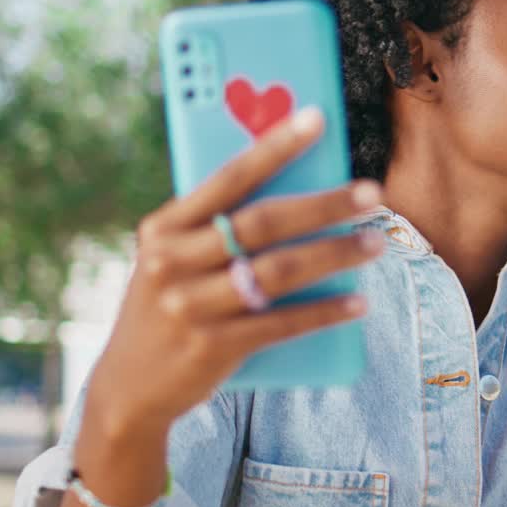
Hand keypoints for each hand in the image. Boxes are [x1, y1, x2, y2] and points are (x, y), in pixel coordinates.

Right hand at [83, 106, 385, 441]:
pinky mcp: (212, 348)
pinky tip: (357, 301)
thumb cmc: (170, 306)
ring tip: (376, 242)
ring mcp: (190, 307)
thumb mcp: (174, 259)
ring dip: (335, 255)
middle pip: (262, 222)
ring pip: (279, 271)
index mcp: (163, 228)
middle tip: (372, 193)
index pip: (228, 176)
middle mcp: (171, 262)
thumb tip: (300, 188)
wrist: (130, 389)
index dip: (274, 145)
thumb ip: (216, 228)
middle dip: (324, 205)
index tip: (317, 118)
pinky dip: (324, 312)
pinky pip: (282, 323)